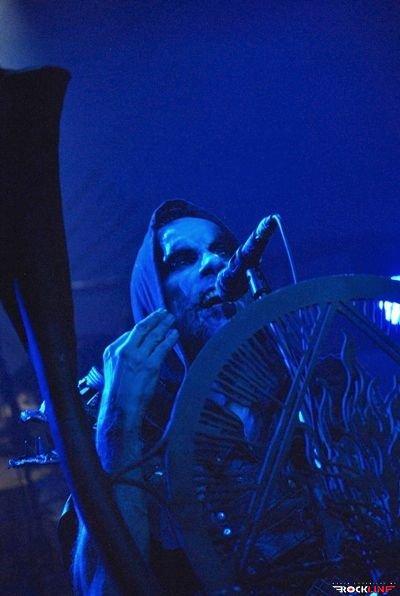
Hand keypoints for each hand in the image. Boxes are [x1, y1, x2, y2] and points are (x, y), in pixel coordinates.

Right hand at [100, 308, 178, 424]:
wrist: (119, 407)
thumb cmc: (118, 391)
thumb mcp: (113, 368)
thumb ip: (123, 355)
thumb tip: (137, 345)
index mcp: (113, 350)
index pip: (131, 333)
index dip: (145, 324)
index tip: (153, 319)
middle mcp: (124, 350)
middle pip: (142, 328)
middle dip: (154, 318)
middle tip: (164, 311)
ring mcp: (137, 357)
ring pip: (153, 336)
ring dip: (164, 325)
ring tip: (171, 319)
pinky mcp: (149, 366)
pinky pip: (162, 347)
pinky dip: (169, 338)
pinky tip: (175, 333)